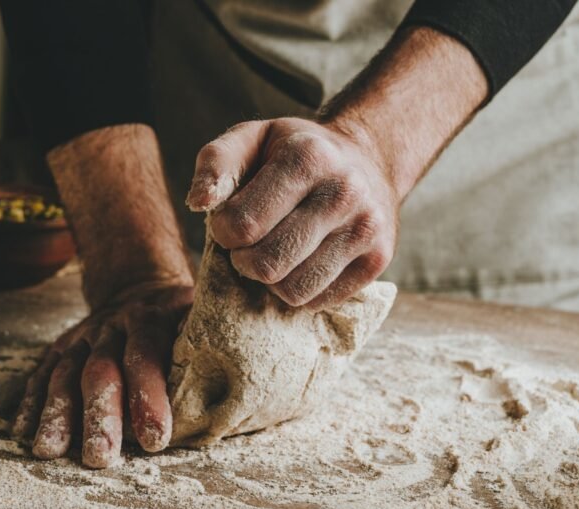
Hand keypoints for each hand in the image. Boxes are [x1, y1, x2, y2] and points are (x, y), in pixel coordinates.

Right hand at [11, 282, 192, 467]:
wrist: (140, 286)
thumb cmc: (181, 319)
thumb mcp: (201, 319)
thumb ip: (209, 353)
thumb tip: (230, 403)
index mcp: (152, 320)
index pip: (147, 357)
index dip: (149, 397)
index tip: (155, 438)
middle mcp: (112, 327)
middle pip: (100, 371)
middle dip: (99, 415)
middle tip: (100, 456)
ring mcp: (83, 337)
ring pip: (65, 374)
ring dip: (57, 414)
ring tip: (50, 450)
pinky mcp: (61, 347)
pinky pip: (41, 374)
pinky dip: (31, 402)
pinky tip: (23, 431)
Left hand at [187, 117, 400, 310]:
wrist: (368, 159)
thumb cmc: (295, 153)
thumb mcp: (251, 138)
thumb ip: (216, 163)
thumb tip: (199, 203)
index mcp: (308, 157)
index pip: (244, 224)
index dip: (223, 231)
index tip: (230, 222)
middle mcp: (344, 192)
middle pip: (267, 264)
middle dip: (244, 261)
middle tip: (248, 245)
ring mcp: (366, 229)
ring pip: (293, 290)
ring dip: (271, 280)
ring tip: (275, 252)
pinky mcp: (378, 260)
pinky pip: (318, 301)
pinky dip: (299, 289)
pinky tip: (301, 262)